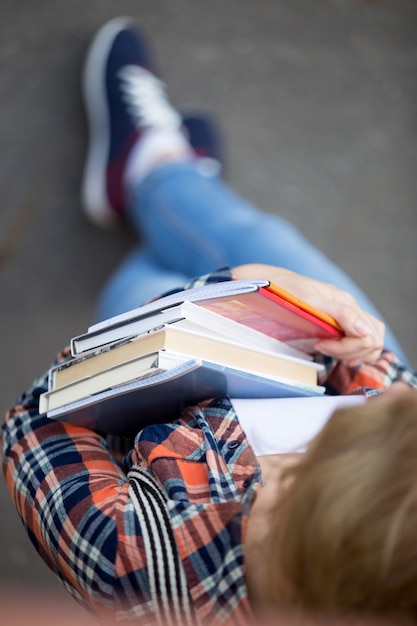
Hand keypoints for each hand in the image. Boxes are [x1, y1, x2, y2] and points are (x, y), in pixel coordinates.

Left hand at [232, 264, 384, 365]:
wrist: (268, 283)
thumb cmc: (284, 291)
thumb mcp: (309, 301)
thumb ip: (340, 314)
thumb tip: (365, 331)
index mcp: (346, 303)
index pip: (367, 337)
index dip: (346, 347)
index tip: (319, 345)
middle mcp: (350, 308)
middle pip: (373, 340)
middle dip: (352, 351)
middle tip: (323, 348)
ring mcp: (346, 315)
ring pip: (371, 341)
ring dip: (356, 353)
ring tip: (331, 351)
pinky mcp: (339, 322)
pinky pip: (361, 339)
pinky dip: (355, 350)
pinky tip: (338, 352)